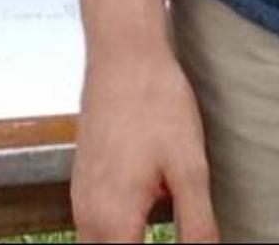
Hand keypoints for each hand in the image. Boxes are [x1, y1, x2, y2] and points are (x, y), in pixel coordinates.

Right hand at [72, 45, 216, 242]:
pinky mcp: (83, 184)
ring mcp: (80, 199)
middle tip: (184, 239)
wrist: (122, 53)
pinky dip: (116, 240)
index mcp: (114, 220)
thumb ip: (197, 227)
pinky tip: (143, 228)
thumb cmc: (156, 103)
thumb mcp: (189, 169)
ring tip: (159, 233)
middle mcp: (87, 216)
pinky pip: (94, 231)